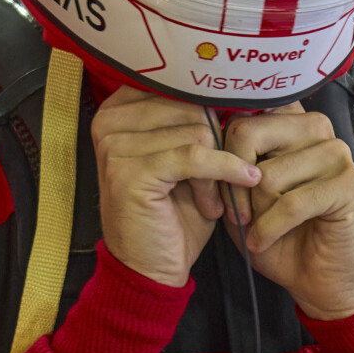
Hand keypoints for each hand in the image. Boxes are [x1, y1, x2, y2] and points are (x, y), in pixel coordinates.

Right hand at [92, 87, 258, 286]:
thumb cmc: (173, 212)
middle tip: (219, 184)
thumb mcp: (188, 156)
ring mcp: (115, 144)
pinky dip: (226, 170)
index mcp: (120, 107)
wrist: (151, 267)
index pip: (182, 85)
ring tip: (211, 198)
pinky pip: (196, 155)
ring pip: (199, 130)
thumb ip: (200, 119)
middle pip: (193, 106)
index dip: (215, 112)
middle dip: (218, 145)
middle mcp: (110, 119)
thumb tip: (241, 86)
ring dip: (217, 168)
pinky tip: (243, 182)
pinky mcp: (130, 170)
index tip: (234, 138)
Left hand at [221, 106, 353, 320]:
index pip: (242, 111)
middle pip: (246, 133)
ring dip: (254, 213)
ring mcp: (337, 153)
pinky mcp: (350, 184)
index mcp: (290, 122)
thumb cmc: (280, 237)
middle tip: (235, 215)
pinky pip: (291, 202)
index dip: (219, 150)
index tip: (214, 184)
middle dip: (231, 183)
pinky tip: (265, 242)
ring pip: (267, 173)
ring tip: (259, 231)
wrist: (321, 282)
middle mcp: (316, 127)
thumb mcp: (242, 199)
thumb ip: (228, 167)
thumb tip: (206, 143)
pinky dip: (270, 229)